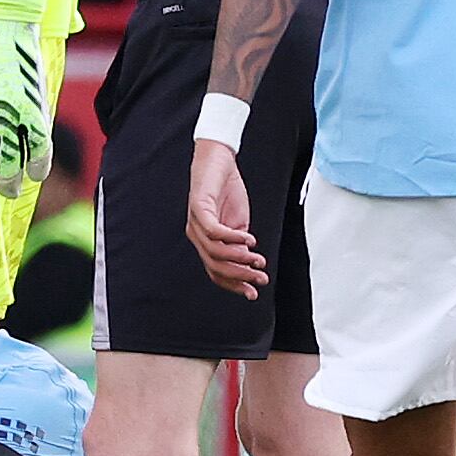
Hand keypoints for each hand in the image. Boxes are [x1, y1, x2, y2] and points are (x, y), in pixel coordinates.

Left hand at [185, 137, 261, 297]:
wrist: (219, 161)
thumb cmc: (227, 191)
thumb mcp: (238, 224)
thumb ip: (240, 245)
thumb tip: (248, 266)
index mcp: (205, 242)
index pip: (216, 272)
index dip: (234, 285)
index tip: (253, 294)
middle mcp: (196, 235)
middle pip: (215, 266)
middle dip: (240, 276)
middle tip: (260, 279)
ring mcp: (195, 222)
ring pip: (214, 252)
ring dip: (239, 259)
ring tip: (258, 260)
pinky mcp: (198, 207)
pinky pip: (214, 231)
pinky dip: (232, 238)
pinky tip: (249, 239)